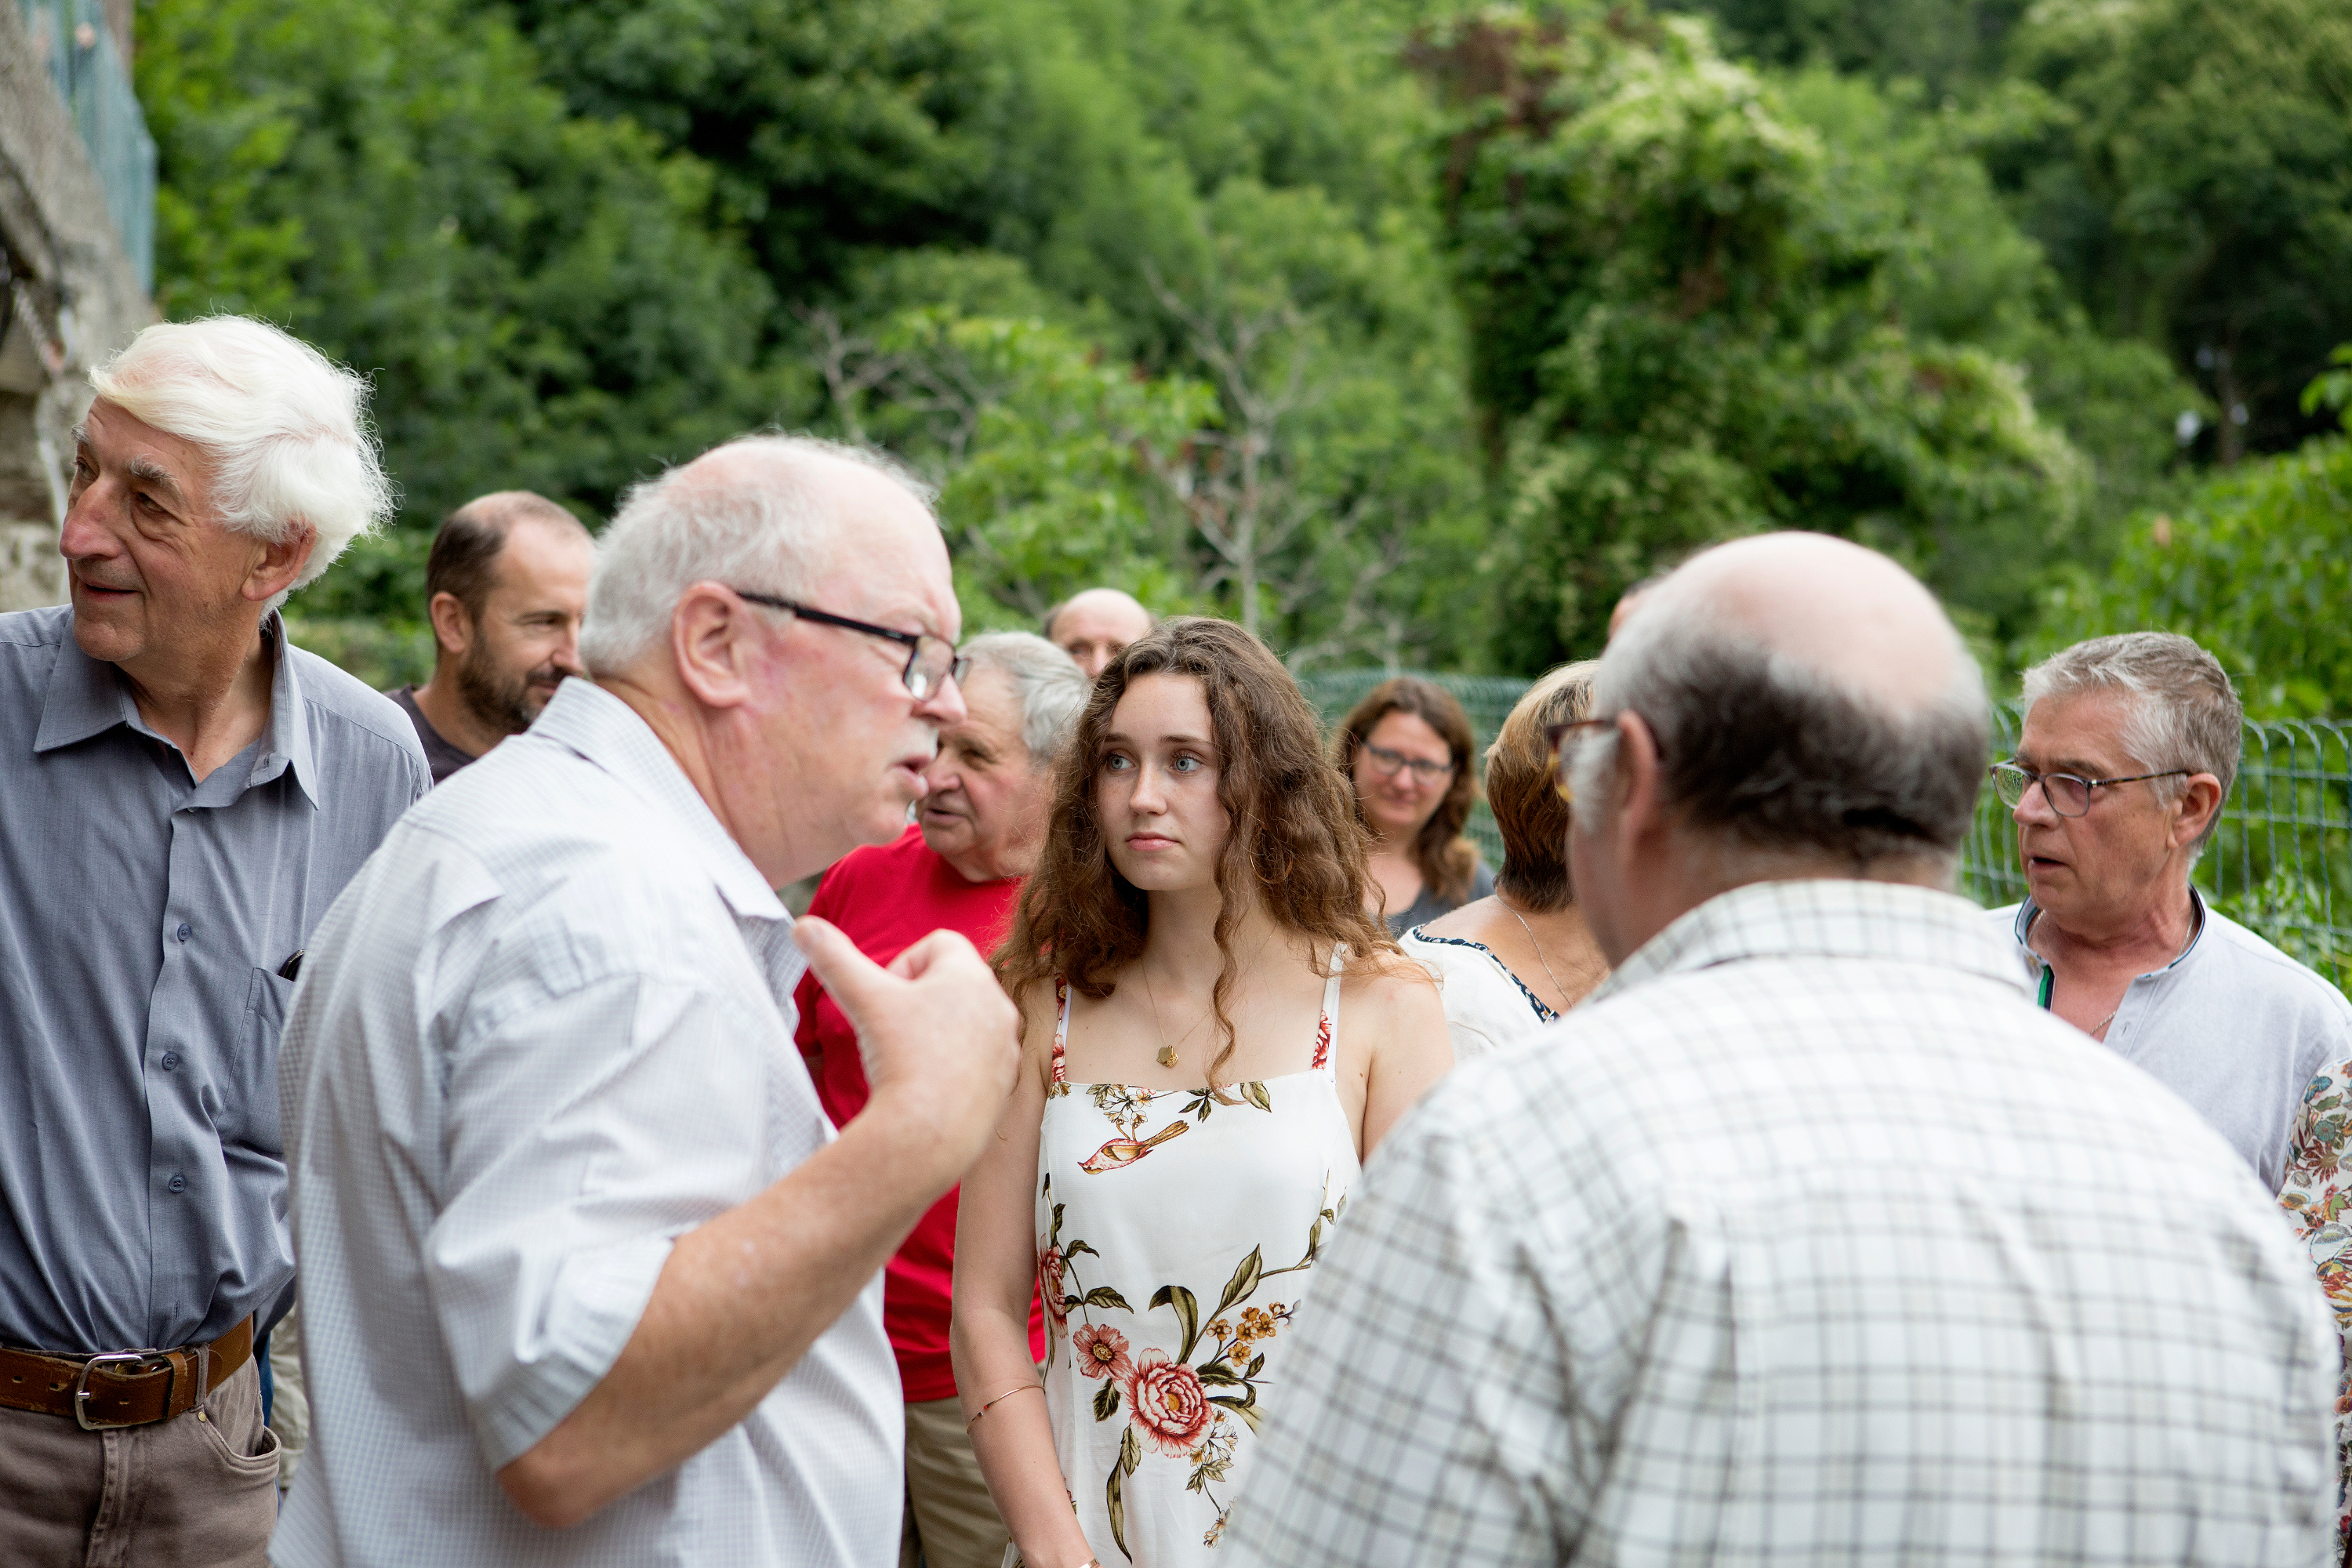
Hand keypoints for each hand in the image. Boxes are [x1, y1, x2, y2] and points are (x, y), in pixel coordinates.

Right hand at [793, 917, 1019, 1182]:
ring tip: (909, 1060)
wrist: (928, 1134)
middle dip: (919, 1000)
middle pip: (952, 983)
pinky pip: (977, 1060)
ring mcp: (1005, 1046)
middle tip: (893, 1031)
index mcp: (971, 975)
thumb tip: (803, 926)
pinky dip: (952, 1066)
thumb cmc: (901, 1060)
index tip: (886, 997)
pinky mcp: (1005, 1082)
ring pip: (965, 1022)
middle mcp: (998, 1006)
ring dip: (936, 1032)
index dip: (904, 964)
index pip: (939, 943)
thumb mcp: (862, 998)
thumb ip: (833, 957)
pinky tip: (928, 1086)